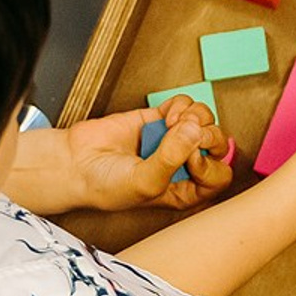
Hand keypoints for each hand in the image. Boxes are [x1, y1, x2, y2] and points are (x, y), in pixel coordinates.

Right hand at [8, 104, 231, 215]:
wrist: (76, 163)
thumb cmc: (107, 186)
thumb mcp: (145, 182)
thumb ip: (172, 157)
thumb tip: (195, 128)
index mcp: (185, 190)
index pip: (219, 175)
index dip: (210, 165)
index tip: (188, 161)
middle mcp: (183, 165)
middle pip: (217, 143)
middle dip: (206, 136)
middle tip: (182, 136)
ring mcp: (173, 140)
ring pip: (204, 120)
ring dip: (194, 117)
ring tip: (172, 124)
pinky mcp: (159, 118)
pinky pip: (185, 105)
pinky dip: (181, 105)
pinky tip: (165, 116)